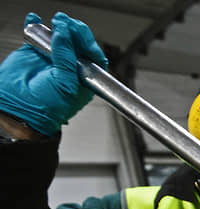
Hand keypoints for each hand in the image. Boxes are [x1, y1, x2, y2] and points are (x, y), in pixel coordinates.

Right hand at [0, 12, 107, 135]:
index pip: (93, 55)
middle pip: (78, 42)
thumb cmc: (48, 108)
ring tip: (57, 21)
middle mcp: (70, 66)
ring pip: (60, 36)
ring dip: (59, 26)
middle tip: (67, 23)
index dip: (87, 41)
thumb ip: (67, 59)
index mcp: (85, 77)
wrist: (20, 111)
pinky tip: (35, 19)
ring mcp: (53, 58)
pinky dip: (35, 24)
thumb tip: (65, 34)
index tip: (79, 32)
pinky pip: (36, 35)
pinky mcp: (34, 52)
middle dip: (75, 31)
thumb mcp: (66, 84)